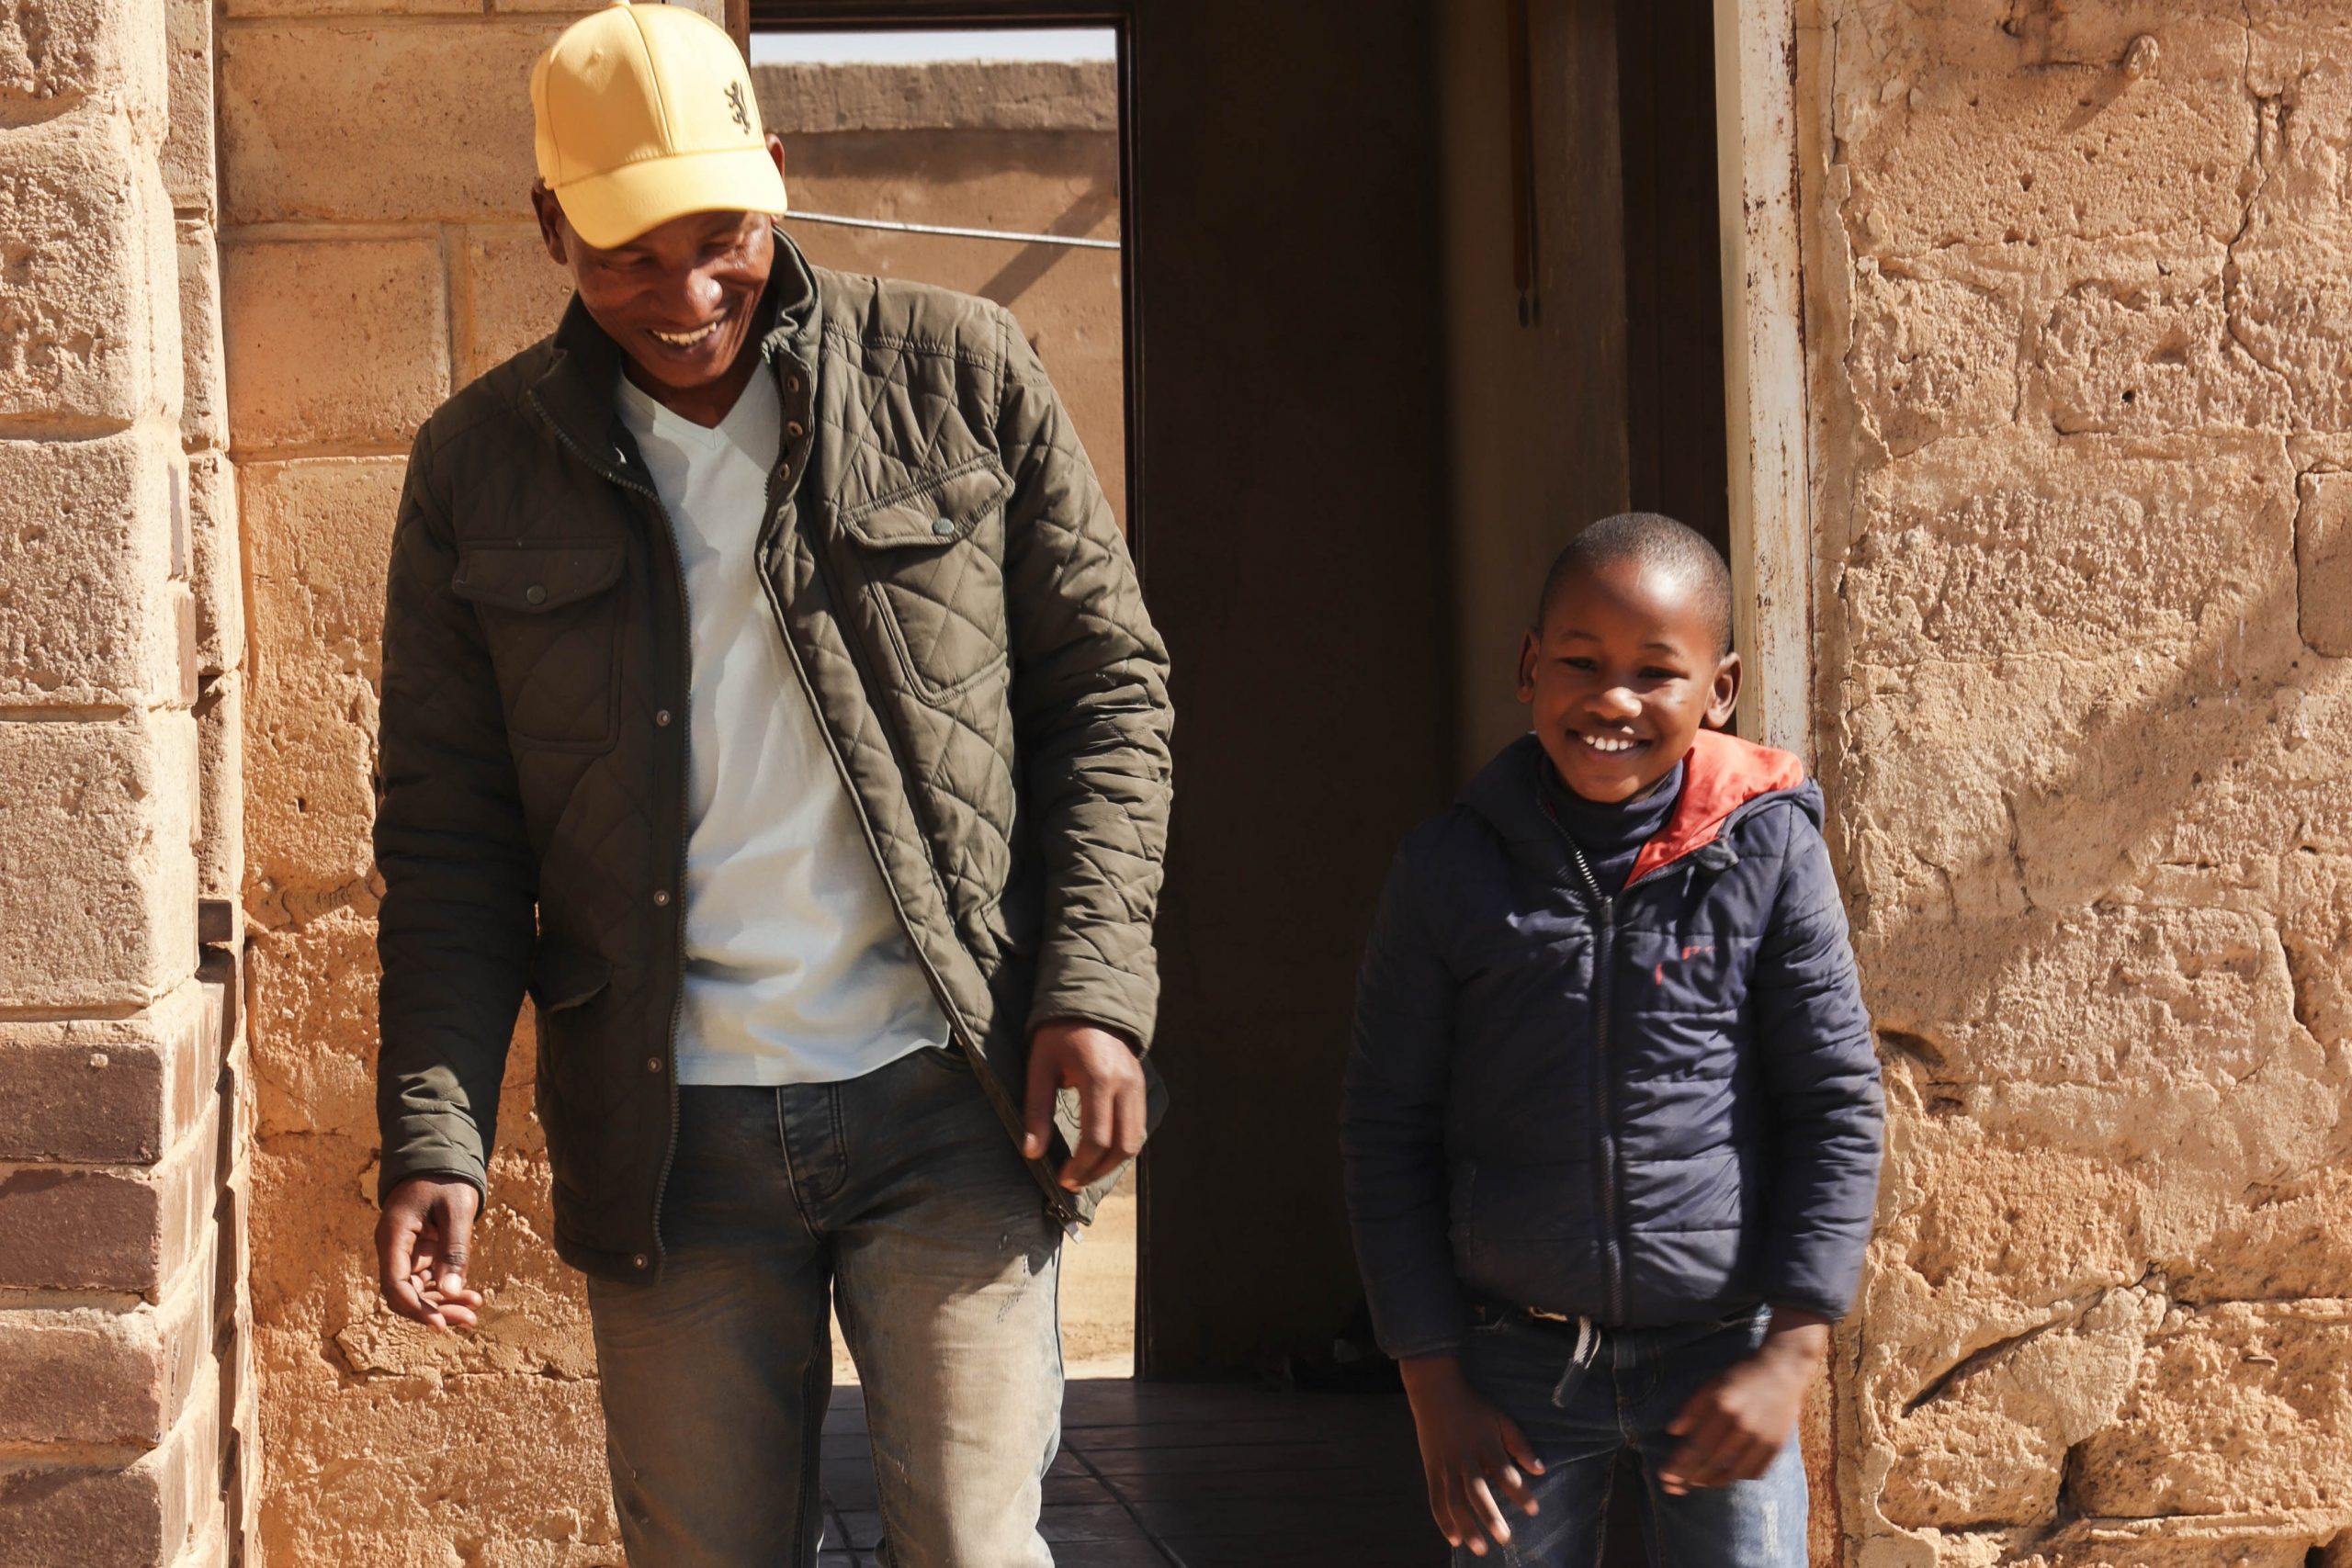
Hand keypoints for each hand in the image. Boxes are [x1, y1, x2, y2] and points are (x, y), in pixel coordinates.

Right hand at [375, 1176, 485, 1330]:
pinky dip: (445, 1291)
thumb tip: (452, 1291)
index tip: (440, 1325)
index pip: (395, 1284)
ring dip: (442, 1304)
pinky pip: (427, 1280)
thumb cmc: (446, 1179)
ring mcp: (405, 1253)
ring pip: (416, 1291)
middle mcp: (393, 1249)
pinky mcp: (418, 1254)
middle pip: (405, 1294)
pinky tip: (470, 1297)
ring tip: (474, 1311)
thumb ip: (454, 1248)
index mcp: (394, 1236)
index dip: (415, 1309)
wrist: (439, 1159)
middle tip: (469, 1320)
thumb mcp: (456, 1209)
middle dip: (434, 1310)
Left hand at [1021, 1019, 1144, 1190]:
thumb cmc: (1058, 1034)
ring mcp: (1137, 1085)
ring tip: (1085, 1173)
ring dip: (1112, 1164)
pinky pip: (1137, 1126)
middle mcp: (1125, 1084)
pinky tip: (1100, 1153)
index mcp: (1098, 1078)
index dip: (1080, 1165)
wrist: (1089, 1003)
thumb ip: (1036, 1111)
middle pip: (1123, 1146)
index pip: (1097, 1138)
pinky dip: (1121, 1146)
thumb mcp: (1039, 1068)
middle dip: (1098, 1171)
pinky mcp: (1140, 1086)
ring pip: (1135, 1140)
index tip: (1062, 1178)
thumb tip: (1032, 1153)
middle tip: (1074, 1182)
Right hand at [1398, 1354, 1544, 1555]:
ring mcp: (1445, 1466)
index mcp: (1484, 1445)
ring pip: (1454, 1501)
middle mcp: (1464, 1459)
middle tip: (1504, 1537)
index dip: (1520, 1492)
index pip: (1504, 1473)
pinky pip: (1436, 1500)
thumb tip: (1540, 1470)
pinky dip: (1444, 1521)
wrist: (1435, 1394)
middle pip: (1476, 1491)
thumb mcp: (1500, 1419)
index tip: (1534, 1510)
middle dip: (1490, 1516)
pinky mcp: (1432, 1471)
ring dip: (1467, 1526)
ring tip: (1480, 1548)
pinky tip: (1454, 1540)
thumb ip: (1519, 1444)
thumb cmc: (1473, 1408)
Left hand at [1659, 1308, 1828, 1493]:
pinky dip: (1738, 1477)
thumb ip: (1691, 1408)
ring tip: (1697, 1483)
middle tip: (1675, 1487)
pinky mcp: (1777, 1445)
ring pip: (1733, 1472)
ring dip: (1712, 1482)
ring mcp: (1762, 1437)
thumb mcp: (1711, 1384)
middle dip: (1689, 1477)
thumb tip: (1673, 1432)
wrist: (1782, 1369)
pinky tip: (1726, 1475)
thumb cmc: (1740, 1375)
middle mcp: (1743, 1425)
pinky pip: (1755, 1471)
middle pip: (1711, 1462)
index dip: (1679, 1465)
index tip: (1665, 1478)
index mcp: (1723, 1407)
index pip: (1696, 1446)